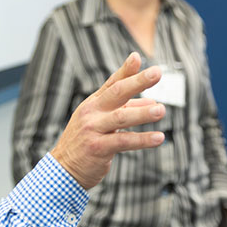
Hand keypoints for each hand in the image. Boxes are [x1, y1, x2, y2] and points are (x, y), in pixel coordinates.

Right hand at [50, 52, 165, 189]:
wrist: (64, 169)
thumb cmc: (87, 142)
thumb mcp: (103, 122)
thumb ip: (126, 110)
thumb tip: (153, 103)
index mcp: (93, 103)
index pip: (112, 83)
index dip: (126, 70)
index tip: (138, 57)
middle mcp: (92, 112)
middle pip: (117, 92)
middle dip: (138, 82)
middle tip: (157, 73)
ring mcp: (93, 129)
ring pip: (122, 117)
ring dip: (143, 113)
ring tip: (161, 110)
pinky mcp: (97, 148)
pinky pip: (123, 141)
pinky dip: (142, 139)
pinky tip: (159, 137)